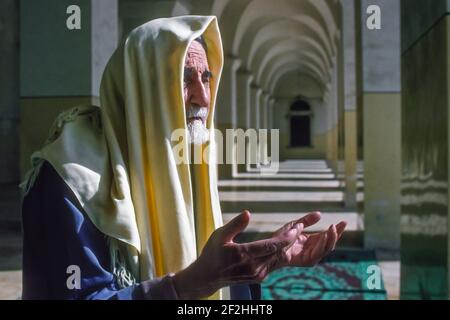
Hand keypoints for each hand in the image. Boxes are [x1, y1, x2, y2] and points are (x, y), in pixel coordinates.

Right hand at [172, 210, 299, 298]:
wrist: (207, 277)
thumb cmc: (212, 253)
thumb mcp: (220, 235)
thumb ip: (235, 225)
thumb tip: (248, 213)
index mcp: (244, 255)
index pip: (271, 246)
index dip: (286, 237)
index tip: (297, 227)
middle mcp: (254, 267)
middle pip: (279, 252)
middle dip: (292, 238)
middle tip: (302, 225)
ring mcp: (257, 274)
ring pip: (279, 259)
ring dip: (289, 245)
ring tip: (297, 231)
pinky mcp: (259, 277)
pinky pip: (274, 263)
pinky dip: (282, 252)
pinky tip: (286, 243)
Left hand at [271, 212, 345, 267]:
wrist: (271, 248)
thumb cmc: (281, 238)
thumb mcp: (295, 225)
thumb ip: (307, 221)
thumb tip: (320, 214)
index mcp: (311, 242)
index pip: (327, 236)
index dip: (336, 229)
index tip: (344, 221)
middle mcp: (313, 249)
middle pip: (330, 242)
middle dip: (337, 233)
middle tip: (343, 223)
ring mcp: (311, 256)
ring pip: (327, 248)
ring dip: (332, 238)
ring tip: (333, 227)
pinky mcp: (308, 261)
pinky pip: (319, 252)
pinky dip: (323, 244)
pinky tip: (325, 235)